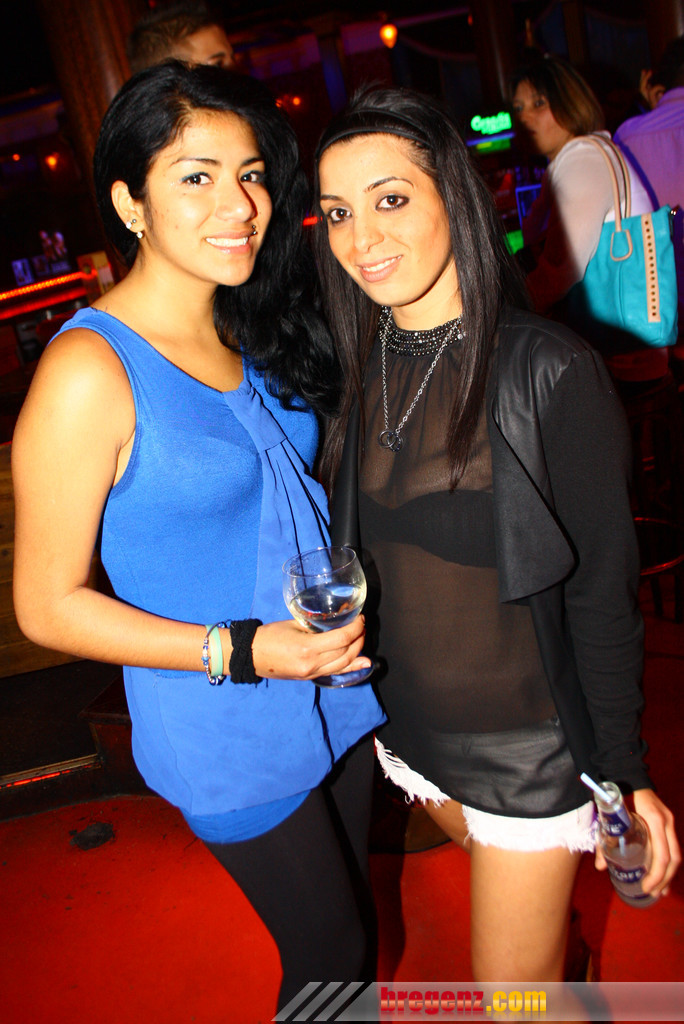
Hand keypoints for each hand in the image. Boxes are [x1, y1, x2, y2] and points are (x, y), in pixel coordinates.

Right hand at [251, 615, 369, 681]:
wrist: (250, 655)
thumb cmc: (269, 636)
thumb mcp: (293, 624)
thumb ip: (315, 623)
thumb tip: (336, 617)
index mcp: (308, 648)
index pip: (342, 639)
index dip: (355, 628)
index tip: (360, 618)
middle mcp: (312, 664)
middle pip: (346, 653)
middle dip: (359, 638)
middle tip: (362, 626)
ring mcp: (311, 673)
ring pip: (343, 665)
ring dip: (357, 652)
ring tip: (362, 639)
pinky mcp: (309, 677)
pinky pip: (335, 672)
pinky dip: (351, 666)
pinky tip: (364, 663)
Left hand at [593, 788, 680, 897]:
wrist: (627, 772)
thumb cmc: (617, 795)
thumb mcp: (609, 816)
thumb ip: (604, 840)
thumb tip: (599, 867)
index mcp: (654, 820)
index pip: (662, 855)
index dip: (656, 875)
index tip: (646, 886)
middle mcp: (666, 822)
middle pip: (673, 858)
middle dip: (664, 879)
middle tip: (652, 892)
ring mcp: (669, 822)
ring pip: (676, 854)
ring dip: (668, 874)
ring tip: (658, 890)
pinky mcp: (666, 822)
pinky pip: (672, 846)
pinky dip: (667, 863)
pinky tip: (661, 874)